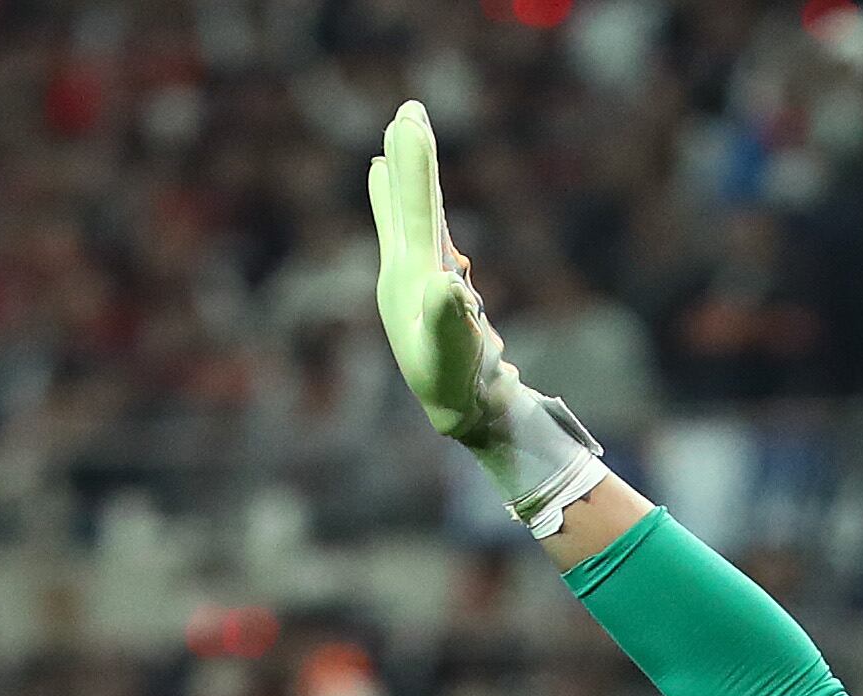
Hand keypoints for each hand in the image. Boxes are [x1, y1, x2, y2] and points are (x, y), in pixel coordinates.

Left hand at [370, 100, 509, 442]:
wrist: (462, 416)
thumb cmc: (456, 389)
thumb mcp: (452, 357)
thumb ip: (448, 320)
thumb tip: (450, 284)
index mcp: (408, 282)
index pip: (413, 212)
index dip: (414, 166)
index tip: (410, 118)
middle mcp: (405, 275)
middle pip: (406, 204)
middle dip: (407, 158)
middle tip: (407, 112)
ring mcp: (419, 284)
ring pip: (415, 219)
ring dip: (411, 181)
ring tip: (400, 144)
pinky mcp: (437, 296)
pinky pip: (432, 244)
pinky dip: (428, 219)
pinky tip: (427, 215)